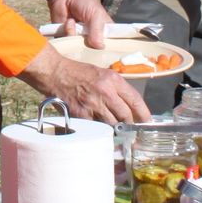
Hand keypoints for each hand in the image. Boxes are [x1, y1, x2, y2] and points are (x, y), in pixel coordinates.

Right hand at [17, 49, 149, 123]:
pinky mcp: (82, 114)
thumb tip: (127, 105)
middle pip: (126, 115)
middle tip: (130, 129)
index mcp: (113, 80)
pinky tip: (99, 129)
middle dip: (129, 124)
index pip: (135, 100)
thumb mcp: (101, 73)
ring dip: (115, 129)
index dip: (144, 113)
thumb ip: (115, 88)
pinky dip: (99, 130)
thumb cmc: (78, 72)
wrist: (55, 73)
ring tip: (115, 130)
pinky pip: (96, 127)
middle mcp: (106, 92)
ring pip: (112, 124)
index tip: (147, 121)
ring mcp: (94, 104)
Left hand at [48, 0, 112, 49]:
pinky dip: (66, 33)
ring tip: (73, 22)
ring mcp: (80, 41)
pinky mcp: (67, 40)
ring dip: (74, 35)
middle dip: (88, 47)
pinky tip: (68, 22)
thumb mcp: (96, 13)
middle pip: (94, 53)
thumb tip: (99, 46)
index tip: (105, 55)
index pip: (110, 47)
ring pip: (79, 49)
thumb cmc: (85, 2)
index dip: (107, 53)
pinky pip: (67, 45)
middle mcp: (93, 39)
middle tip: (84, 35)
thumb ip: (98, 29)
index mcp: (105, 33)